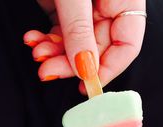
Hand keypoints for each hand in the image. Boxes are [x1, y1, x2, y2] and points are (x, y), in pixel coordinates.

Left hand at [23, 0, 145, 93]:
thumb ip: (80, 31)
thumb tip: (85, 69)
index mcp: (124, 0)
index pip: (127, 46)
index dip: (109, 69)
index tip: (88, 83)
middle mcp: (108, 8)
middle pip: (96, 50)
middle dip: (71, 64)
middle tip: (50, 71)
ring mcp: (86, 11)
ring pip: (76, 47)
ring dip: (55, 56)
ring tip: (38, 55)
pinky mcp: (66, 10)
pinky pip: (60, 35)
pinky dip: (47, 42)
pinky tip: (34, 41)